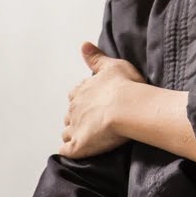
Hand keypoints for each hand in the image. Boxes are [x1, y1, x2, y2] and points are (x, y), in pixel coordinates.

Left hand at [60, 42, 145, 158]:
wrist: (129, 107)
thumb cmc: (125, 85)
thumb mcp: (112, 65)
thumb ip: (96, 57)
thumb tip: (84, 45)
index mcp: (82, 90)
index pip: (75, 95)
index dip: (83, 99)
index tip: (93, 102)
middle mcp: (74, 108)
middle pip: (70, 114)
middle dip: (77, 117)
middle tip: (92, 121)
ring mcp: (75, 127)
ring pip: (67, 132)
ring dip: (73, 134)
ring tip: (87, 137)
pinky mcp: (79, 145)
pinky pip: (67, 150)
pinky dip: (69, 150)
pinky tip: (77, 151)